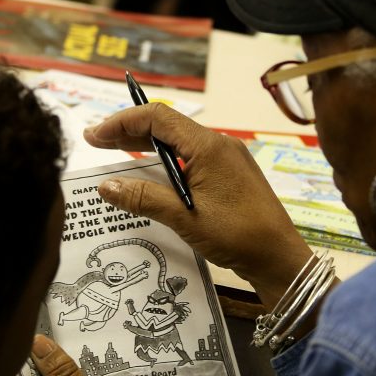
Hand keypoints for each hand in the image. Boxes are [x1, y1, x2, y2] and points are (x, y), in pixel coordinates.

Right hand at [84, 104, 312, 305]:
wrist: (279, 258)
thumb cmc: (237, 236)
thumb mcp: (184, 217)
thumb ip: (144, 198)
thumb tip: (105, 186)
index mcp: (208, 146)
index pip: (157, 118)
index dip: (122, 122)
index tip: (95, 135)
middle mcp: (219, 145)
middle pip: (166, 127)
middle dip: (129, 133)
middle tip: (95, 142)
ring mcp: (227, 159)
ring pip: (178, 144)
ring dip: (146, 148)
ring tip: (114, 154)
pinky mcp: (230, 175)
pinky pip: (191, 159)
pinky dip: (166, 163)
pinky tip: (149, 175)